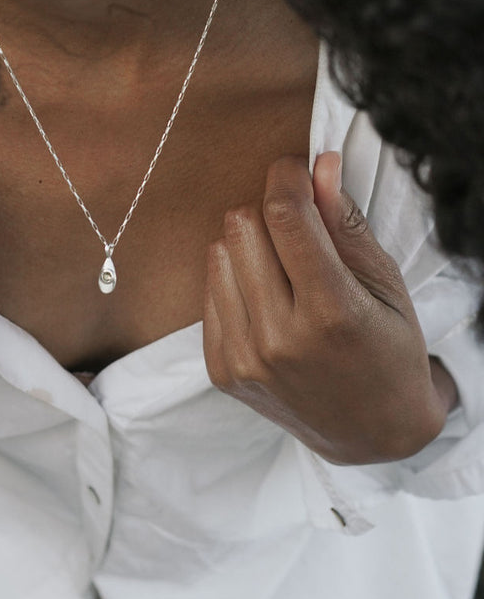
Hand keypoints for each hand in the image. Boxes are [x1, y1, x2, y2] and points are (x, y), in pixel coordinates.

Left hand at [203, 153, 455, 464]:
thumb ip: (347, 223)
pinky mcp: (221, 370)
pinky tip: (267, 296)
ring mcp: (245, 359)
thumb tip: (320, 164)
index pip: (285, 215)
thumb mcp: (387, 285)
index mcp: (331, 313)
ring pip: (219, 251)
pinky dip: (235, 279)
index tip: (296, 168)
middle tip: (298, 221)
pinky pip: (209, 289)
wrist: (372, 435)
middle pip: (243, 225)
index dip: (286, 176)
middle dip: (270, 208)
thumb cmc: (389, 350)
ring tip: (284, 264)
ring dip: (249, 242)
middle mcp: (280, 338)